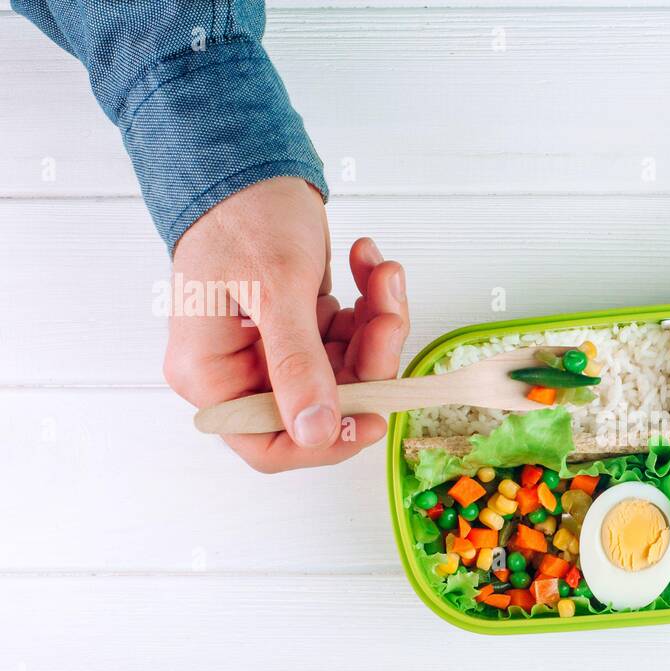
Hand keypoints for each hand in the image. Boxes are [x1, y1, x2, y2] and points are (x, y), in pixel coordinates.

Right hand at [164, 177, 409, 471]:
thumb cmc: (243, 213)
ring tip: (383, 273)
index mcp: (212, 375)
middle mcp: (239, 371)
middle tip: (389, 313)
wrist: (246, 158)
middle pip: (323, 404)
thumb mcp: (276, 290)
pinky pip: (350, 337)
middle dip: (370, 360)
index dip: (327, 441)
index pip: (269, 444)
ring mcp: (273, 350)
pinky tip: (370, 264)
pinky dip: (370, 305)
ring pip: (349, 369)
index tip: (375, 415)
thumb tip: (314, 431)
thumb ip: (297, 365)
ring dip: (378, 325)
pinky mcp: (301, 327)